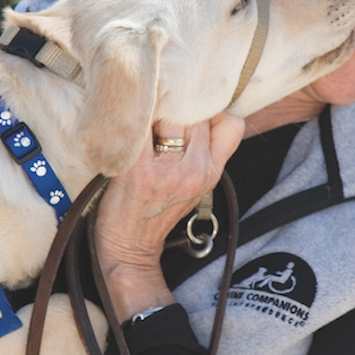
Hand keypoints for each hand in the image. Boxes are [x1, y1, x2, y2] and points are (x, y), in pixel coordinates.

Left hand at [94, 112, 244, 321]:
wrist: (129, 247)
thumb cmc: (156, 211)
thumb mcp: (195, 185)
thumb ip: (204, 152)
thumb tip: (199, 110)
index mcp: (213, 172)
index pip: (232, 124)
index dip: (213, 112)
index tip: (191, 112)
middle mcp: (197, 171)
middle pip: (197, 114)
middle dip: (178, 107)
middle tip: (158, 113)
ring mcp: (169, 171)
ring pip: (171, 115)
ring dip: (154, 112)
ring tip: (141, 122)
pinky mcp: (138, 170)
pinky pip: (139, 128)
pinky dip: (130, 121)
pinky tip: (122, 127)